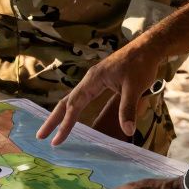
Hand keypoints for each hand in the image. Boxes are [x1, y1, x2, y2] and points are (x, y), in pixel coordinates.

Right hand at [37, 37, 162, 145]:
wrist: (148, 48)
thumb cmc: (140, 65)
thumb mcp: (135, 87)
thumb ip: (127, 108)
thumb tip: (127, 131)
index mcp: (93, 80)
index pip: (74, 105)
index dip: (66, 124)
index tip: (57, 140)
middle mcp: (89, 80)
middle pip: (66, 101)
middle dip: (53, 119)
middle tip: (40, 136)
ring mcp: (94, 80)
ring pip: (73, 99)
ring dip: (62, 114)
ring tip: (52, 128)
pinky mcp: (101, 81)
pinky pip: (82, 97)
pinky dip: (74, 109)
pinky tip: (74, 115)